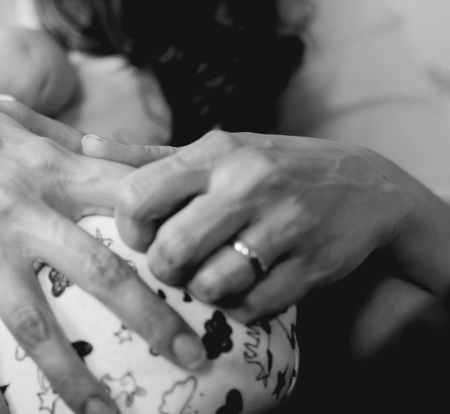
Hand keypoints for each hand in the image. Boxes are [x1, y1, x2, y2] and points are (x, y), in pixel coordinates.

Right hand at [0, 86, 202, 413]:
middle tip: (192, 358)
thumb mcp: (17, 117)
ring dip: (72, 376)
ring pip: (35, 322)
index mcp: (49, 167)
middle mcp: (22, 210)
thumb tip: (145, 154)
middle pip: (99, 272)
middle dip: (152, 319)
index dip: (174, 228)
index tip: (212, 260)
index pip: (127, 198)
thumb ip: (81, 141)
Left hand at [93, 130, 421, 321]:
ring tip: (212, 275)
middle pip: (170, 251)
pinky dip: (243, 307)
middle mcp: (247, 184)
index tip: (141, 235)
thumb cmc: (270, 167)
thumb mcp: (215, 150)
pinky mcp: (313, 264)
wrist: (366, 185)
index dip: (127, 228)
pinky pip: (253, 307)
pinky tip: (249, 286)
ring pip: (209, 285)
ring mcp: (283, 225)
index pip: (137, 196)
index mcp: (214, 153)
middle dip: (163, 269)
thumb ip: (148, 156)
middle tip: (174, 265)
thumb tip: (83, 142)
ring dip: (203, 291)